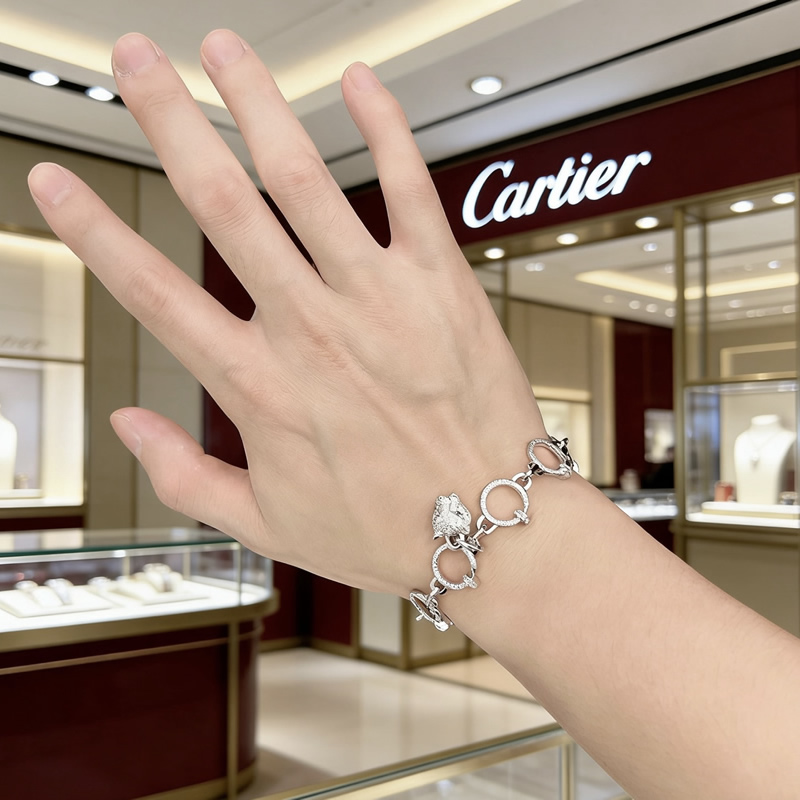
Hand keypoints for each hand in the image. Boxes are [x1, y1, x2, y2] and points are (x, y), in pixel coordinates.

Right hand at [28, 30, 543, 594]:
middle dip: (171, 122)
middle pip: (222, 206)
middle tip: (137, 62)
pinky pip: (410, 190)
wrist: (493, 531)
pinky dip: (386, 130)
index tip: (54, 181)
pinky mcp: (441, 285)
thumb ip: (184, 476)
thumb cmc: (388, 530)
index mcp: (259, 389)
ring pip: (305, 180)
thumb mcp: (267, 525)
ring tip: (223, 50)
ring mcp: (378, 300)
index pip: (154, 294)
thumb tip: (127, 424)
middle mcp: (310, 331)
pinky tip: (360, 82)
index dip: (95, 232)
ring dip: (259, 105)